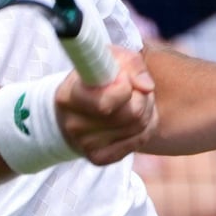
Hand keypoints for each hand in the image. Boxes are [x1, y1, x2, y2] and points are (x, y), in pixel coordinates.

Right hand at [56, 46, 158, 163]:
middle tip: (137, 87)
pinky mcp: (98, 158)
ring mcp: (85, 145)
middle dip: (143, 96)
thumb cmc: (93, 78)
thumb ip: (130, 64)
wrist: (71, 110)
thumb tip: (147, 87)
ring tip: (137, 98)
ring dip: (147, 109)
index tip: (123, 76)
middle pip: (132, 114)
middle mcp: (74, 125)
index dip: (124, 86)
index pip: (106, 102)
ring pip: (139, 126)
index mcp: (68, 97)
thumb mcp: (108, 58)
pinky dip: (146, 126)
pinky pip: (139, 141)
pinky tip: (137, 117)